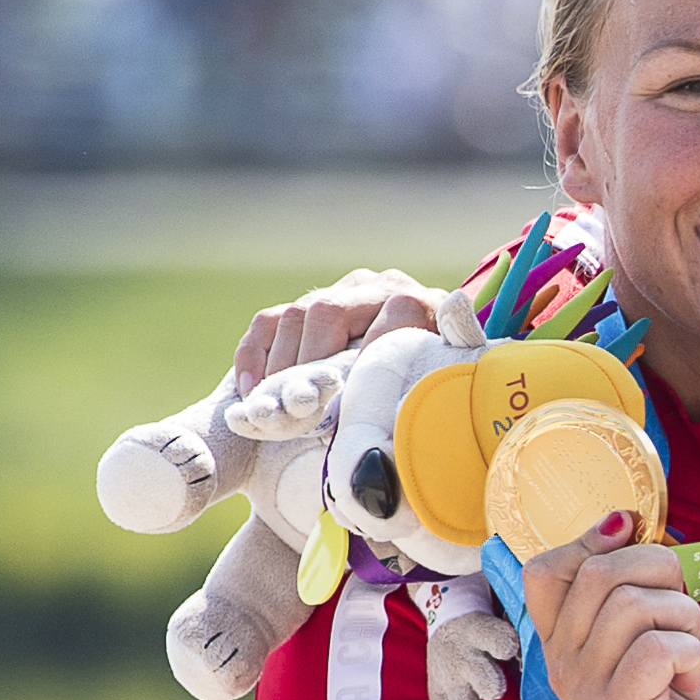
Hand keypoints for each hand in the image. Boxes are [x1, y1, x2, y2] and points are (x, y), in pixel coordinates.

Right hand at [235, 271, 438, 386]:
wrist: (429, 355)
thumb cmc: (437, 380)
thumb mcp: (448, 378)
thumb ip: (438, 381)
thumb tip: (412, 413)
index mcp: (422, 303)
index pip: (397, 312)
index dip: (374, 353)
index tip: (354, 395)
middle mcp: (379, 286)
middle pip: (328, 310)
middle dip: (309, 361)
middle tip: (298, 404)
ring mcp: (340, 292)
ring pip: (296, 315)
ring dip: (279, 363)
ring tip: (271, 402)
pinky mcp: (309, 304)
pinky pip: (270, 321)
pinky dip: (255, 354)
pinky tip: (251, 388)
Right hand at [521, 521, 699, 699]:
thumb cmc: (680, 696)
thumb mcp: (653, 628)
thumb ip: (633, 585)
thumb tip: (626, 521)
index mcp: (561, 639)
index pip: (546, 569)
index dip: (591, 539)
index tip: (632, 530)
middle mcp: (560, 663)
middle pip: (600, 575)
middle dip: (660, 570)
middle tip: (683, 606)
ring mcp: (585, 689)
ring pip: (634, 605)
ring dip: (684, 615)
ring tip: (690, 649)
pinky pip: (657, 648)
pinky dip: (691, 652)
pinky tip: (690, 677)